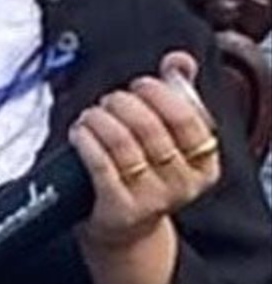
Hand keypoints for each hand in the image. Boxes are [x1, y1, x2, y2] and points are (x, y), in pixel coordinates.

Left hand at [68, 50, 220, 250]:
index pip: (185, 117)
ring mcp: (151, 199)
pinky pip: (99, 163)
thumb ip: (178, 91)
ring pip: (121, 142)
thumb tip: (179, 60)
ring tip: (91, 115)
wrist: (126, 223)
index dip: (157, 93)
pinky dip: (85, 138)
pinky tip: (79, 131)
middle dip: (121, 103)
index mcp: (204, 161)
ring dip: (99, 118)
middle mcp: (182, 184)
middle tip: (110, 101)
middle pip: (148, 127)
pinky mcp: (120, 209)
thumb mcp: (170, 132)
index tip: (140, 85)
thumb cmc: (148, 166)